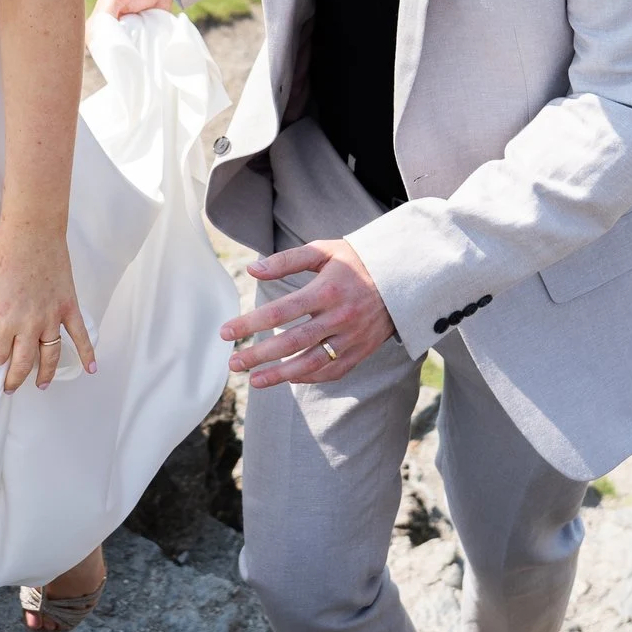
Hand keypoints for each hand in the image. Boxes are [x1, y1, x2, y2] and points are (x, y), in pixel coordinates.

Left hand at [0, 219, 96, 391]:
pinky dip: (87, 353)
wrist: (33, 232)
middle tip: (10, 387)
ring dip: (44, 374)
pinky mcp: (68, 307)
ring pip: (50, 355)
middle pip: (23, 362)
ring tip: (40, 386)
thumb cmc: (4, 254)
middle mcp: (30, 324)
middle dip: (14, 378)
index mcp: (5, 319)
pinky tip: (90, 369)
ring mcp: (52, 317)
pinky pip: (79, 335)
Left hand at [221, 239, 397, 386]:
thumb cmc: (356, 261)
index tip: (226, 332)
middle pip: (291, 342)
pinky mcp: (361, 351)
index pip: (280, 311)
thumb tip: (252, 270)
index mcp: (327, 290)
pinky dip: (308, 378)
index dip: (250, 323)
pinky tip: (287, 379)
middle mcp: (340, 316)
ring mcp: (352, 338)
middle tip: (233, 362)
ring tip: (254, 380)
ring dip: (279, 375)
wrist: (404, 278)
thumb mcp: (324, 251)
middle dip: (258, 355)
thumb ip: (286, 260)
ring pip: (311, 363)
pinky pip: (332, 372)